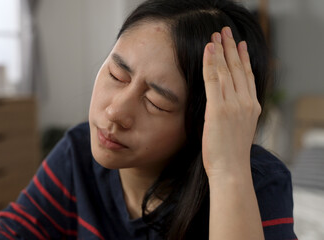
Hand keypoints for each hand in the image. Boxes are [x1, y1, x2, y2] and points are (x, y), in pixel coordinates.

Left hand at [201, 27, 261, 177]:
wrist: (231, 170)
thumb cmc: (231, 155)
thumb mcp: (239, 130)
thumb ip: (235, 114)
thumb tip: (224, 106)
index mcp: (252, 107)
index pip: (247, 76)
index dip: (243, 58)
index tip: (239, 44)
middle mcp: (246, 102)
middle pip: (238, 68)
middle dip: (231, 47)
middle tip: (225, 32)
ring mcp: (234, 105)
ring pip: (226, 70)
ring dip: (220, 50)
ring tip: (215, 35)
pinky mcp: (219, 109)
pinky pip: (214, 80)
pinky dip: (211, 63)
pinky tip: (208, 50)